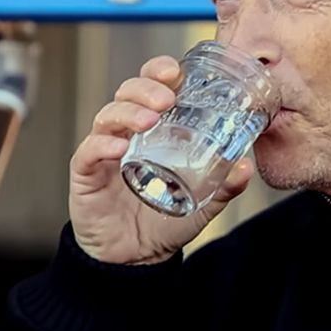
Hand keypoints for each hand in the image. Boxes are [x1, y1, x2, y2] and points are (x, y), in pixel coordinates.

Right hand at [69, 55, 253, 264]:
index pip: (152, 88)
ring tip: (149, 120)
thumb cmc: (163, 221)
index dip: (160, 72)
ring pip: (107, 116)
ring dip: (128, 112)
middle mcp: (126, 134)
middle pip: (127, 93)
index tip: (177, 71)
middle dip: (145, 87)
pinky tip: (119, 148)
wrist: (136, 259)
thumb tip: (245, 166)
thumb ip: (224, 185)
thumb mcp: (202, 202)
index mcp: (153, 131)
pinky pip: (88, 152)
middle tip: (167, 98)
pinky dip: (102, 145)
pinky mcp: (86, 175)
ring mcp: (104, 152)